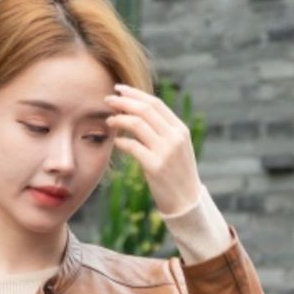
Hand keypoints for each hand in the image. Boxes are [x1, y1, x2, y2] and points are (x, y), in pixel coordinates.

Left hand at [102, 84, 200, 218]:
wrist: (187, 203)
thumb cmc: (177, 175)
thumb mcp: (176, 148)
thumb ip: (163, 132)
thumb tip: (140, 114)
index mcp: (180, 129)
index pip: (156, 103)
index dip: (136, 94)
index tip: (120, 90)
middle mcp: (175, 137)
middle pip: (145, 109)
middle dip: (123, 102)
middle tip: (107, 100)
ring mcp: (166, 151)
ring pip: (137, 124)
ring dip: (119, 119)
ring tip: (108, 119)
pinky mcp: (155, 166)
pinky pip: (132, 147)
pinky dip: (121, 142)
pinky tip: (115, 142)